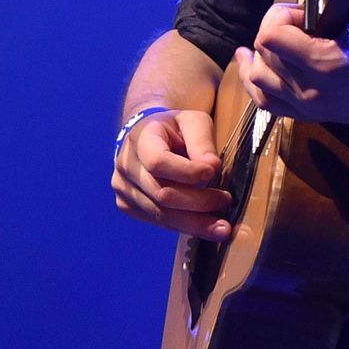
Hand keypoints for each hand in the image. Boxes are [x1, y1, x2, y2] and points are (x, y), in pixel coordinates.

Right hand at [111, 108, 232, 239]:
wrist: (147, 137)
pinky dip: (184, 226)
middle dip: (198, 202)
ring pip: (160, 214)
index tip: (214, 172)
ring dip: (195, 222)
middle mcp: (126, 165)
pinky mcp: (127, 206)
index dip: (187, 172)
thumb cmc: (174, 128)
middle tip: (226, 202)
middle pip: (162, 193)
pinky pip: (158, 222)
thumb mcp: (192, 121)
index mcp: (140, 138)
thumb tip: (212, 167)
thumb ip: (202, 141)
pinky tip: (204, 226)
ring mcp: (123, 188)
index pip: (158, 161)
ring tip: (222, 226)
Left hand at [236, 2, 348, 123]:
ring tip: (267, 44)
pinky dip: (259, 85)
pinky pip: (269, 104)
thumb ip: (328, 6)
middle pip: (263, 56)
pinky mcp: (313, 117)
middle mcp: (312, 90)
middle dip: (271, 31)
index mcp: (325, 63)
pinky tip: (257, 67)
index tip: (299, 11)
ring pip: (259, 82)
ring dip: (260, 59)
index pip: (271, 35)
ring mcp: (311, 107)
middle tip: (294, 23)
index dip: (279, 15)